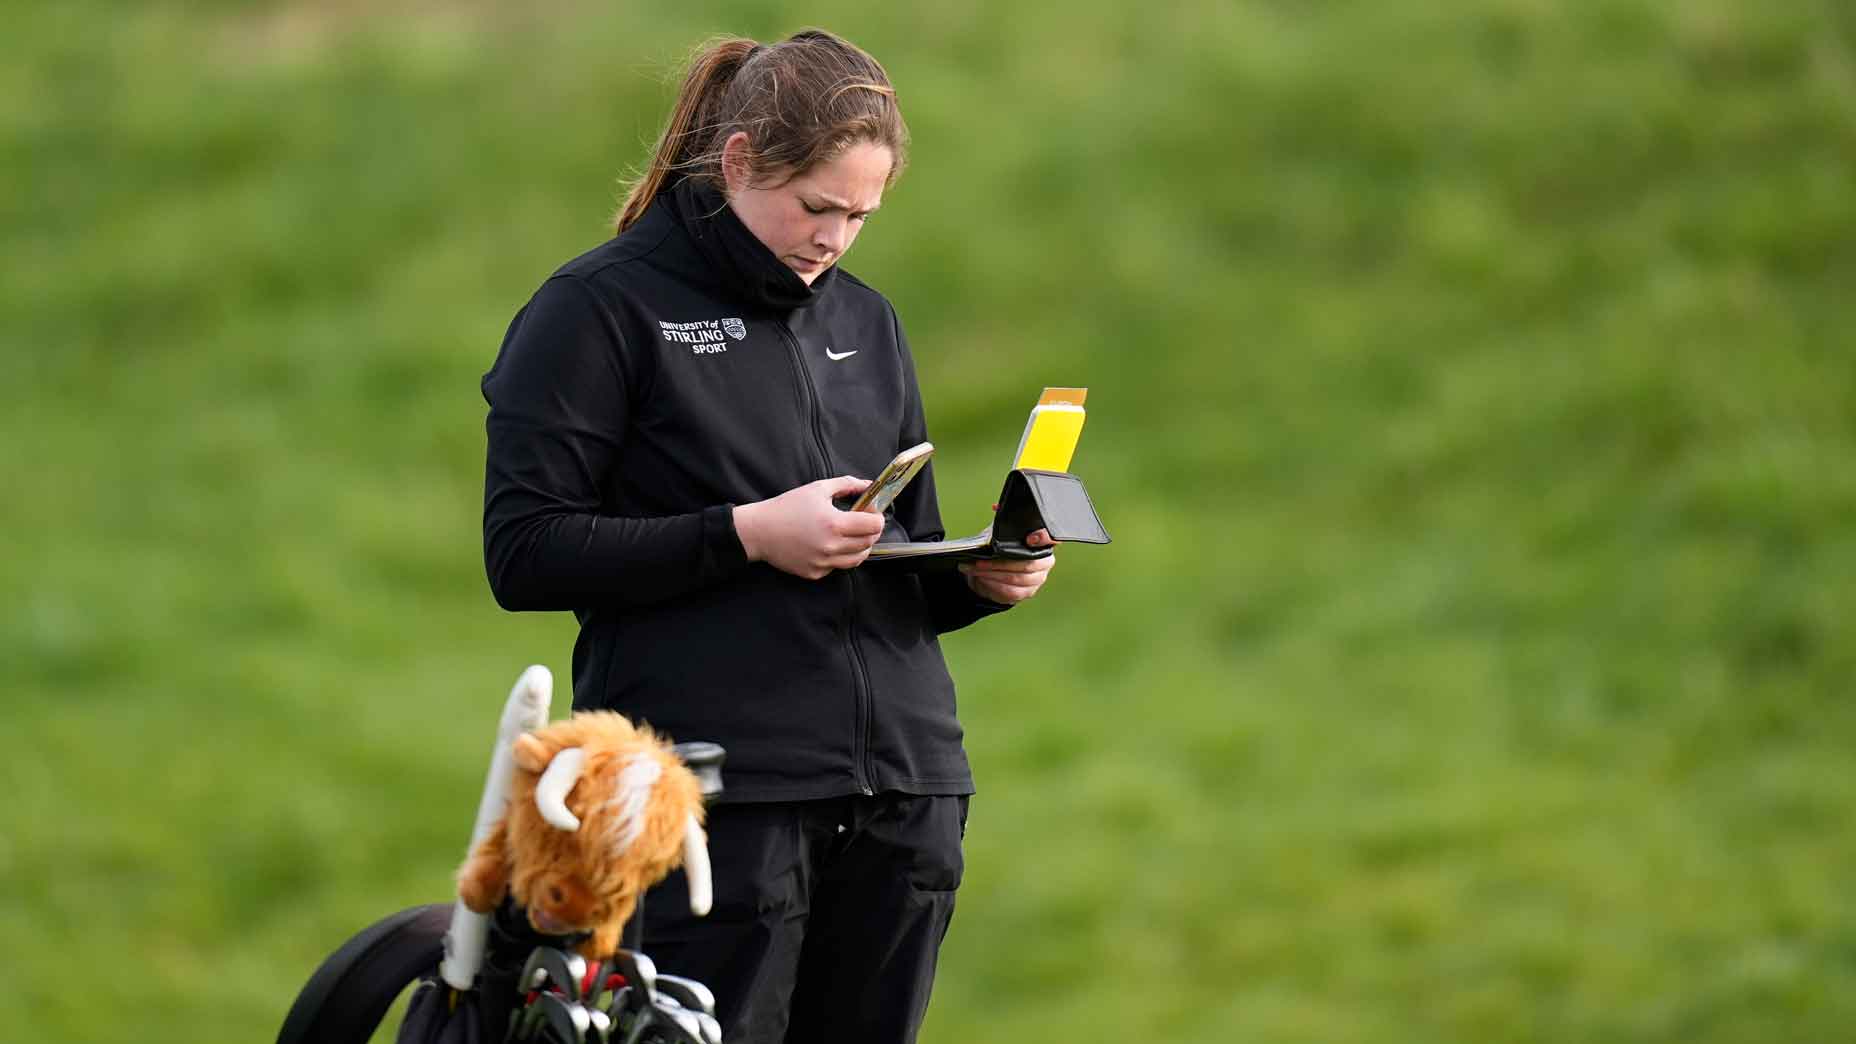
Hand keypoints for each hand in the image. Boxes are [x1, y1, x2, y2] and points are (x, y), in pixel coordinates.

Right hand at [734, 476, 884, 579]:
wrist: (759, 531)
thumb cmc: (787, 507)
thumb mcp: (817, 488)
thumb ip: (847, 484)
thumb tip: (869, 485)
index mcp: (834, 524)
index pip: (874, 526)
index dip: (877, 517)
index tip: (870, 511)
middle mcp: (831, 547)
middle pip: (869, 543)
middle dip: (871, 531)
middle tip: (862, 521)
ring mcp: (823, 563)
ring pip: (857, 559)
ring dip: (860, 546)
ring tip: (850, 534)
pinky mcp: (815, 573)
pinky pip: (837, 567)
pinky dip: (839, 556)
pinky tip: (829, 544)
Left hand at [960, 529, 1056, 604]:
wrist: (999, 575)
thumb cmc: (1004, 552)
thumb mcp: (1004, 534)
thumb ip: (1003, 521)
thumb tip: (996, 507)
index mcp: (1043, 544)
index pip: (1052, 539)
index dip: (1044, 538)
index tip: (1030, 538)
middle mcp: (1045, 562)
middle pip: (1027, 564)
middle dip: (1000, 563)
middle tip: (980, 560)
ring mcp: (1037, 579)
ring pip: (1017, 578)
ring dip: (993, 574)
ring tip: (975, 568)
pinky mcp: (1027, 592)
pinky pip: (1012, 591)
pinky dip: (995, 585)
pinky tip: (982, 579)